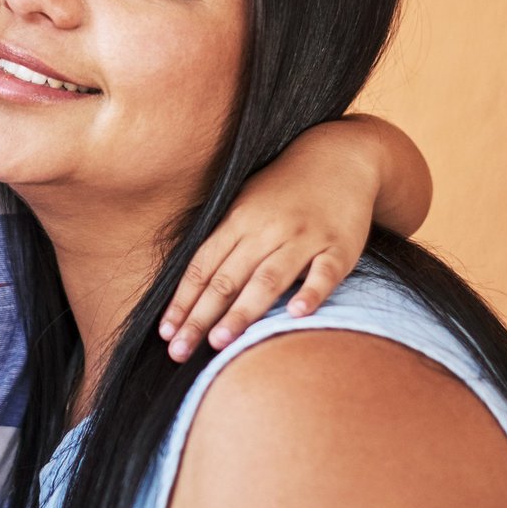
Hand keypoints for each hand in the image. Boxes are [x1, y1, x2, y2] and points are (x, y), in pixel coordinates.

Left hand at [160, 121, 383, 360]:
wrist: (339, 155)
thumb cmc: (284, 189)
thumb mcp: (245, 204)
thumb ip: (222, 241)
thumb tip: (191, 285)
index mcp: (238, 221)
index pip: (202, 267)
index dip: (183, 301)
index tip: (166, 333)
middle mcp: (267, 229)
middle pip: (227, 279)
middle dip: (201, 317)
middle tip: (180, 351)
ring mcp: (304, 237)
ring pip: (268, 279)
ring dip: (242, 312)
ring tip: (220, 342)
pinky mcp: (340, 246)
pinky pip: (324, 273)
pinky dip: (311, 293)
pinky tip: (295, 314)